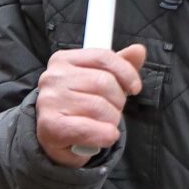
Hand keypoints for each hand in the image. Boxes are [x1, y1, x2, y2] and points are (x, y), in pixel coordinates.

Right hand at [36, 44, 147, 165]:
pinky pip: (90, 129)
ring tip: (104, 125)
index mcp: (63, 59)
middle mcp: (53, 77)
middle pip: (104, 82)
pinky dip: (104, 135)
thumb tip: (138, 50)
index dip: (126, 72)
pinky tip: (105, 136)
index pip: (104, 56)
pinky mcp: (50, 125)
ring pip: (99, 107)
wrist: (51, 138)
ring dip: (111, 121)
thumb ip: (117, 66)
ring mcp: (50, 101)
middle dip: (118, 101)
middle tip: (112, 111)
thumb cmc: (77, 106)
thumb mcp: (96, 82)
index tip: (135, 87)